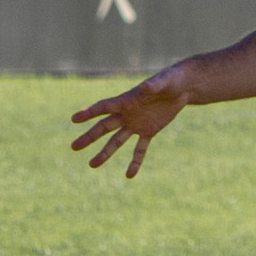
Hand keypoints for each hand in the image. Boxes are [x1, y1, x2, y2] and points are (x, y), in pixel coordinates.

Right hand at [70, 68, 191, 176]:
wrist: (181, 88)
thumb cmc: (171, 80)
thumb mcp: (163, 81)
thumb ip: (153, 85)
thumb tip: (145, 86)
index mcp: (126, 100)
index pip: (103, 107)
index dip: (89, 112)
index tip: (74, 119)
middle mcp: (127, 114)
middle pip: (104, 127)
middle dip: (89, 137)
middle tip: (74, 147)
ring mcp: (136, 124)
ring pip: (117, 141)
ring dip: (105, 153)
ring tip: (92, 165)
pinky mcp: (149, 131)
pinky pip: (140, 149)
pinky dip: (135, 161)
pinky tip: (129, 175)